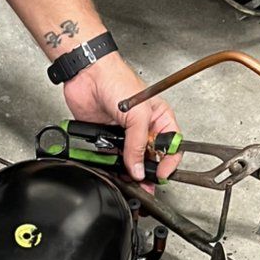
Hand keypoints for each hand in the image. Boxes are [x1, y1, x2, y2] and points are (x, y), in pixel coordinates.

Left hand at [62, 54, 181, 183]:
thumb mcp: (138, 114)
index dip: (169, 162)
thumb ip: (138, 144)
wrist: (87, 75)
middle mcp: (144, 128)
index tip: (161, 174)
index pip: (172, 146)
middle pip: (151, 157)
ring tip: (132, 183)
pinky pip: (113, 159)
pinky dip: (114, 168)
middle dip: (149, 172)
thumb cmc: (116, 80)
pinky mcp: (107, 138)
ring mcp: (125, 134)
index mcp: (159, 118)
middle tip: (146, 185)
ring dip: (131, 173)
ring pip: (132, 161)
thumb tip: (139, 168)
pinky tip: (116, 173)